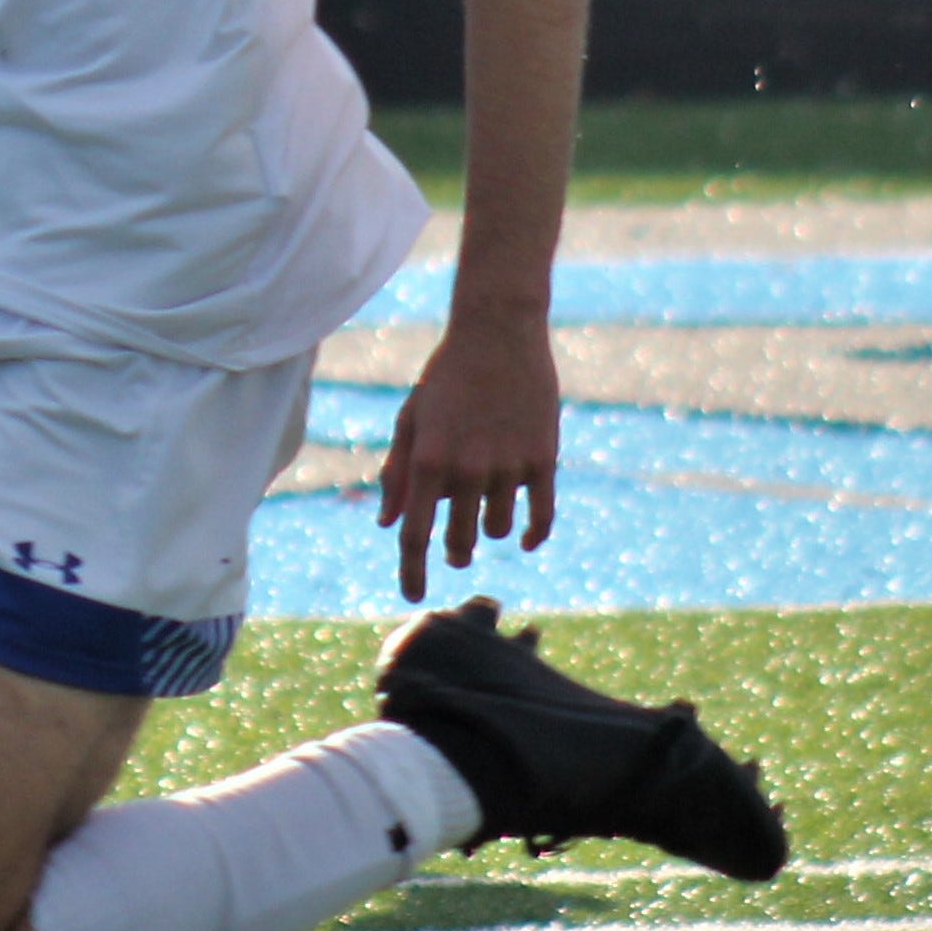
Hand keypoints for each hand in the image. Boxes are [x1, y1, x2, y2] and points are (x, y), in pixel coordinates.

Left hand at [374, 310, 560, 604]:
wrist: (497, 333)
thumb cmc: (446, 377)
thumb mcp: (411, 419)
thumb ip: (398, 473)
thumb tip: (389, 524)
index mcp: (427, 460)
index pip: (415, 535)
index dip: (412, 572)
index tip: (412, 597)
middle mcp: (467, 469)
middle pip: (458, 539)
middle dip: (454, 552)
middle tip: (456, 551)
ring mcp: (507, 465)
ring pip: (499, 530)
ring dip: (490, 530)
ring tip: (485, 509)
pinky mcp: (543, 459)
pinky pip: (541, 516)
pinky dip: (533, 534)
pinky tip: (526, 538)